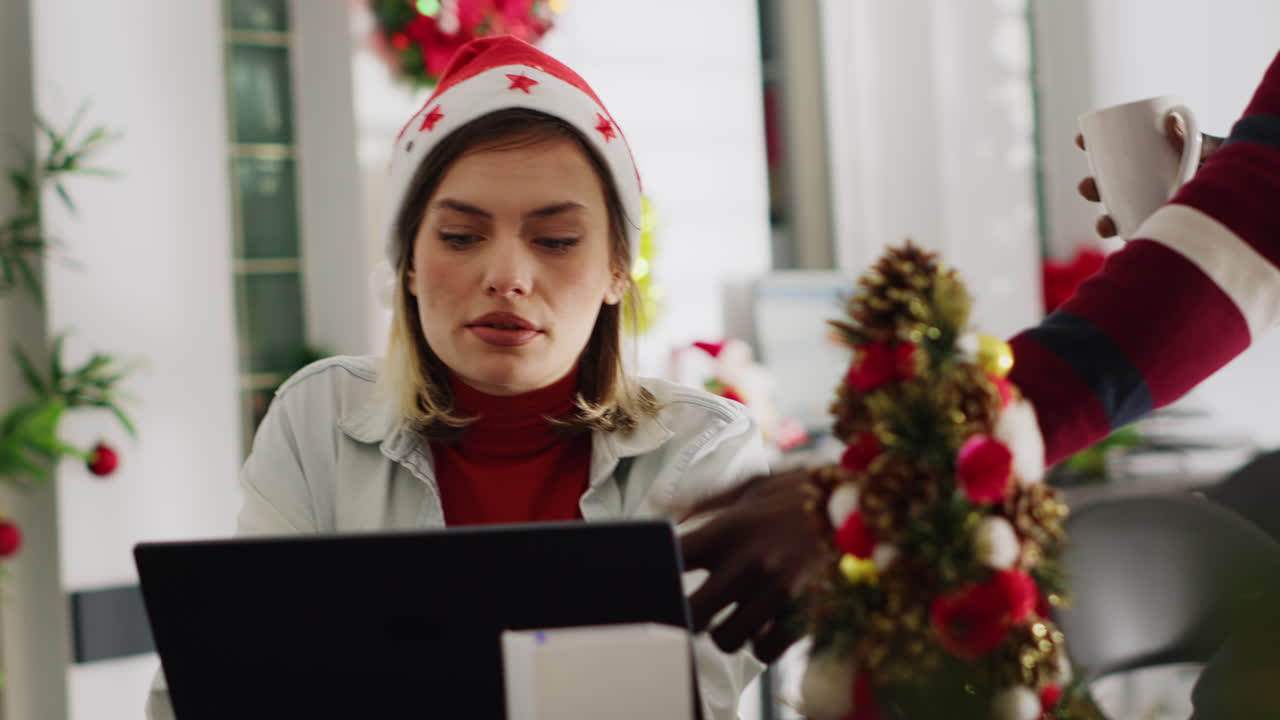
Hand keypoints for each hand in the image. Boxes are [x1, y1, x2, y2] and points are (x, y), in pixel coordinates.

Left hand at [678, 469, 825, 662]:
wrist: (874, 506)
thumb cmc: (807, 494)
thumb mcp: (756, 484)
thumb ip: (704, 497)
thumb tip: (659, 506)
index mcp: (731, 527)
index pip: (673, 558)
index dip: (659, 570)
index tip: (663, 574)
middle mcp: (750, 562)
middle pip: (691, 614)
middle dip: (691, 614)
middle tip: (702, 606)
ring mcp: (780, 592)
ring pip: (726, 640)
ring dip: (729, 630)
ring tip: (740, 613)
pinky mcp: (807, 615)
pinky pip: (766, 650)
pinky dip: (764, 642)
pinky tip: (770, 621)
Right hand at [1075, 115, 1225, 237]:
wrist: (1251, 205)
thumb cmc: (1232, 175)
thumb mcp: (1215, 153)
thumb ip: (1193, 140)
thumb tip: (1169, 119)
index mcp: (1159, 165)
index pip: (1121, 155)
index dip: (1096, 147)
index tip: (1080, 140)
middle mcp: (1154, 191)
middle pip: (1114, 189)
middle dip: (1093, 188)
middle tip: (1088, 188)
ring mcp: (1157, 216)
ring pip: (1121, 218)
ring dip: (1105, 222)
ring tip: (1104, 225)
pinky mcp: (1166, 238)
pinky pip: (1140, 242)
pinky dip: (1129, 244)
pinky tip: (1124, 248)